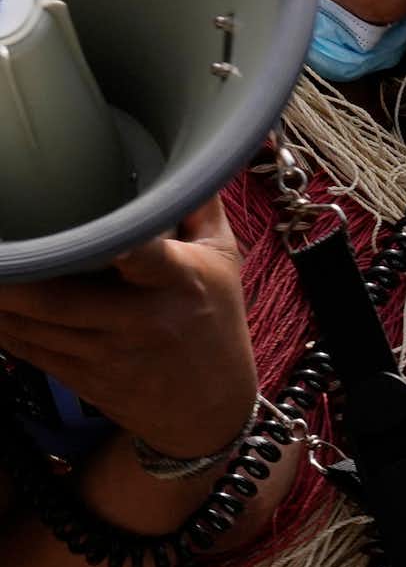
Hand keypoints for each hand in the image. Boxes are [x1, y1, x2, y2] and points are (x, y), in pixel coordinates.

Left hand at [0, 199, 254, 457]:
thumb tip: (188, 155)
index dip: (120, 244)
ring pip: (29, 323)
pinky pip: (23, 346)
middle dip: (13, 273)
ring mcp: (105, 353)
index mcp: (179, 284)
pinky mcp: (80, 375)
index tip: (96, 231)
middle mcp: (139, 321)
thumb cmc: (217, 326)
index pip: (146, 259)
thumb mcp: (224, 263)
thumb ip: (199, 208)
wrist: (211, 411)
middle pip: (57, 298)